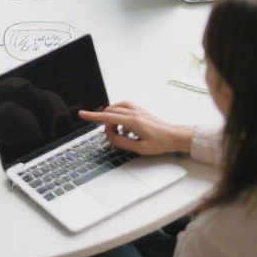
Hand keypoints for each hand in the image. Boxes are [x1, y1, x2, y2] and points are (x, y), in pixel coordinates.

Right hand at [76, 101, 193, 155]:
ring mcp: (137, 110)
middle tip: (110, 136)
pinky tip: (123, 126)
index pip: (108, 117)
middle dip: (105, 122)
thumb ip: (122, 142)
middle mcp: (133, 113)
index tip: (82, 114)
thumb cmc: (160, 143)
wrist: (174, 136)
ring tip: (117, 131)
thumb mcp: (139, 148)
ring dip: (111, 117)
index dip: (93, 116)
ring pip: (116, 108)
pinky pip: (123, 108)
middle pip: (110, 112)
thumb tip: (110, 137)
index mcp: (132, 122)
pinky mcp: (140, 111)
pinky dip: (118, 115)